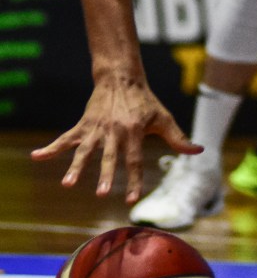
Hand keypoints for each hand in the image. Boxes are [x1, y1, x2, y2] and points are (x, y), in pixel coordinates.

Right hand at [30, 77, 200, 202]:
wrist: (122, 78)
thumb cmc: (145, 102)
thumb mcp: (164, 118)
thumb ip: (179, 138)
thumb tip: (199, 151)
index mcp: (134, 132)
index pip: (135, 160)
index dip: (134, 179)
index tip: (131, 199)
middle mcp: (114, 132)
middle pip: (110, 157)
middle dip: (106, 176)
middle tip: (101, 194)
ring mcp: (97, 128)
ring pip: (85, 151)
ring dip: (76, 167)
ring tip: (67, 184)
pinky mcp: (84, 124)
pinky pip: (66, 138)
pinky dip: (51, 148)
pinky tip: (36, 157)